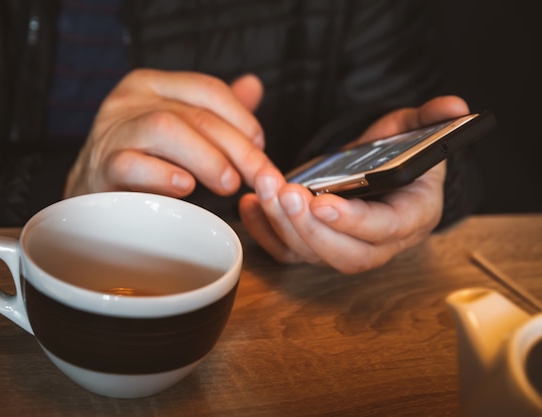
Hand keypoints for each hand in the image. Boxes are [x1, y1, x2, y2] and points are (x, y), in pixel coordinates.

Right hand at [64, 69, 273, 198]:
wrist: (88, 193)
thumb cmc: (139, 160)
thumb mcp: (178, 129)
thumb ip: (213, 110)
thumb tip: (253, 85)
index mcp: (151, 86)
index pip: (207, 89)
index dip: (243, 119)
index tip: (261, 148)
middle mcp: (129, 100)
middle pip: (194, 114)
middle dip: (236, 147)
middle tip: (257, 175)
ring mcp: (112, 131)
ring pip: (165, 129)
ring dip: (206, 158)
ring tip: (228, 183)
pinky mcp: (99, 167)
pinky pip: (131, 164)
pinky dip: (163, 175)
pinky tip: (185, 187)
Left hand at [239, 96, 470, 273]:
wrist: (380, 175)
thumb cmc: (399, 155)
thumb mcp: (416, 131)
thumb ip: (431, 119)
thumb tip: (457, 106)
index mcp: (412, 217)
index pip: (384, 231)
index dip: (354, 221)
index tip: (322, 202)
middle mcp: (379, 244)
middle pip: (345, 254)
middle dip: (309, 227)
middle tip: (283, 193)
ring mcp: (344, 248)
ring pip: (312, 255)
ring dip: (282, 225)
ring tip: (263, 188)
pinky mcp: (316, 247)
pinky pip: (288, 253)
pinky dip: (265, 233)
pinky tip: (249, 206)